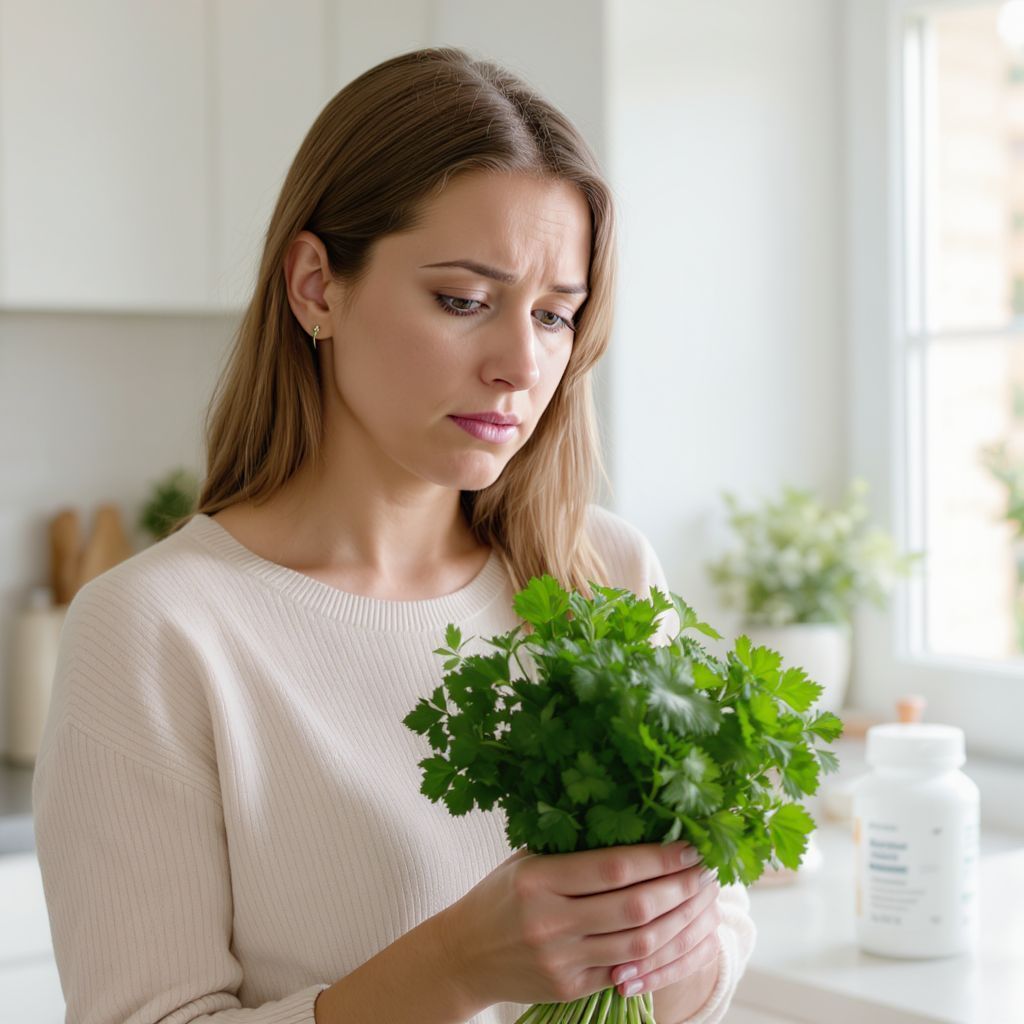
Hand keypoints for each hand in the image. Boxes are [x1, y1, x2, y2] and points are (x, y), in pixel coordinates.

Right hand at [438, 840, 720, 1011]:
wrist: (463, 954)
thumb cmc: (499, 896)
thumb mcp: (527, 860)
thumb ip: (573, 849)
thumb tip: (634, 823)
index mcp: (538, 879)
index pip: (613, 867)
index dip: (658, 858)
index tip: (688, 845)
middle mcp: (550, 921)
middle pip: (635, 906)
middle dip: (679, 888)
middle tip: (705, 871)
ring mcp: (561, 960)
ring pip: (638, 944)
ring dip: (678, 922)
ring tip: (699, 902)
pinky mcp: (569, 988)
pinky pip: (625, 970)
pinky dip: (655, 953)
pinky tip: (674, 933)